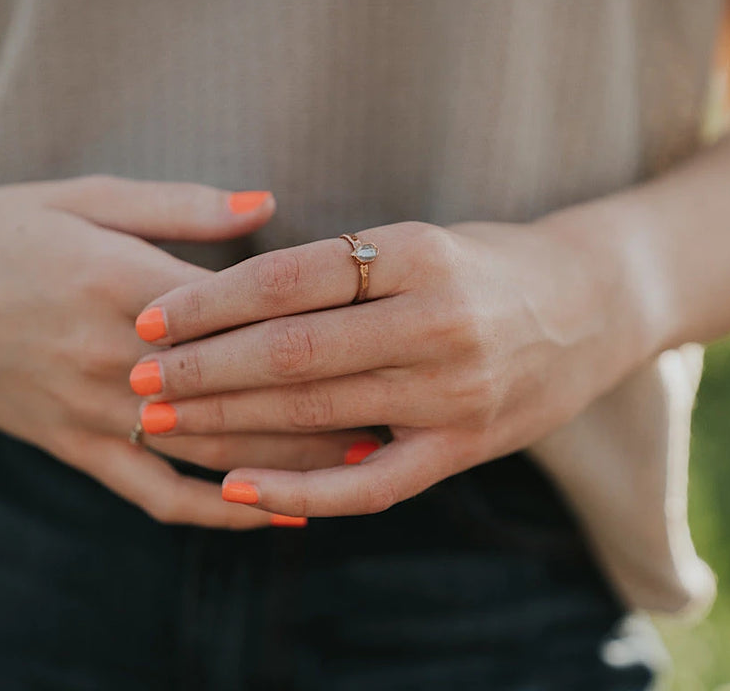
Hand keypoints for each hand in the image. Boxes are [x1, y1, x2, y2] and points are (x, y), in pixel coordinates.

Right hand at [0, 175, 372, 527]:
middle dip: (326, 407)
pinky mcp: (75, 448)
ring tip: (365, 465)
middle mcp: (116, 359)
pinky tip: (277, 515)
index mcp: (126, 285)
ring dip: (293, 463)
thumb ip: (183, 206)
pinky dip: (221, 511)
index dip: (320, 330)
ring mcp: (95, 413)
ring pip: (214, 451)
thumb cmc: (1, 230)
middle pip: (243, 394)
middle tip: (401, 410)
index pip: (245, 317)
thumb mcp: (86, 195)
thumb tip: (271, 204)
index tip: (383, 334)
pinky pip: (158, 495)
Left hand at [130, 219, 649, 516]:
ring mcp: (454, 391)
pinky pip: (369, 483)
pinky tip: (236, 488)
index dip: (210, 301)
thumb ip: (341, 266)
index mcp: (418, 252)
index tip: (150, 319)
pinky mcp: (465, 447)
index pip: (290, 278)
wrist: (593, 306)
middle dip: (202, 368)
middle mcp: (437, 320)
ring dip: (229, 422)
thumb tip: (226, 298)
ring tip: (163, 423)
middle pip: (292, 350)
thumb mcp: (419, 239)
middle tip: (136, 377)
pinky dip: (300, 489)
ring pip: (317, 412)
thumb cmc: (484, 265)